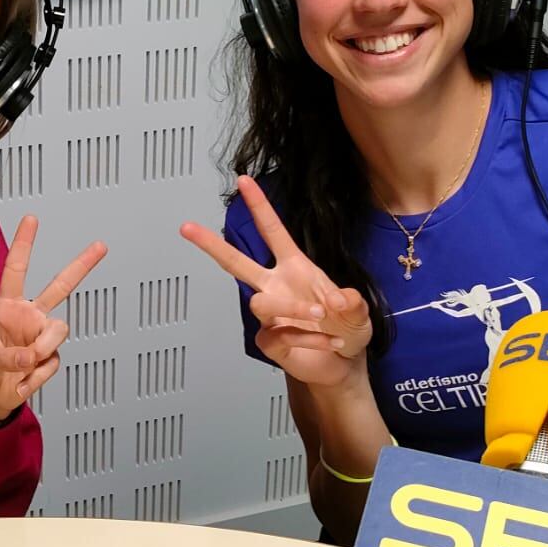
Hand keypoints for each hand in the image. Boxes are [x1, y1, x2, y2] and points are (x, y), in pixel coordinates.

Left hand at [0, 216, 108, 422]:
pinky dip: (37, 376)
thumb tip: (30, 356)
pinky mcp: (48, 358)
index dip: (24, 244)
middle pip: (60, 286)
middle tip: (99, 246)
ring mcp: (40, 338)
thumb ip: (3, 357)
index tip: (32, 220)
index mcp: (5, 309)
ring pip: (59, 330)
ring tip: (23, 364)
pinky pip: (53, 362)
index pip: (16, 270)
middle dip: (81, 265)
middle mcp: (27, 318)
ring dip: (43, 349)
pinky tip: (22, 380)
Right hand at [181, 175, 373, 389]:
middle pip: (236, 262)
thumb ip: (352, 302)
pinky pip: (277, 335)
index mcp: (296, 268)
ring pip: (261, 303)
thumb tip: (338, 299)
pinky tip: (326, 342)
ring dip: (292, 308)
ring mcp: (271, 315)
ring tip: (319, 316)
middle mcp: (278, 287)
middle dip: (211, 245)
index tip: (244, 181)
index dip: (259, 206)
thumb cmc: (348, 330)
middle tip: (187, 228)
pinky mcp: (269, 341)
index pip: (272, 231)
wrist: (344, 365)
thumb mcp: (360, 312)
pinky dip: (306, 338)